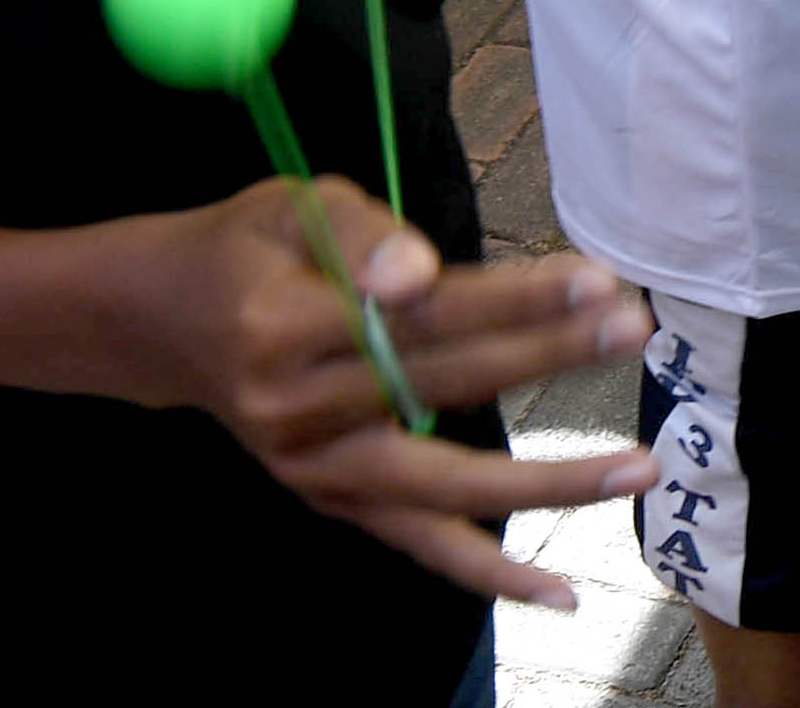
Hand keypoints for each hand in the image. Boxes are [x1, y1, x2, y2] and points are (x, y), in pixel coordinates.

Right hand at [146, 180, 657, 602]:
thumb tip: (421, 276)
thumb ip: (362, 235)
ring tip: (636, 467)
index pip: (425, 315)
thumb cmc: (247, 250)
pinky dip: (487, 572)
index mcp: (285, 325)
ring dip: (548, 478)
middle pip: (447, 386)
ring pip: (445, 485)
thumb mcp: (291, 207)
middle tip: (634, 329)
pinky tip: (560, 592)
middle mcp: (297, 410)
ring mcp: (313, 470)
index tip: (596, 280)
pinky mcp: (330, 501)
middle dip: (550, 356)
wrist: (162, 324)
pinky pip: (418, 542)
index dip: (514, 298)